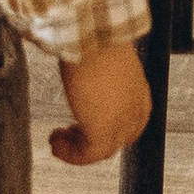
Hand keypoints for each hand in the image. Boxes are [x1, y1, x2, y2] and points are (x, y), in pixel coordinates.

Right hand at [50, 40, 151, 165]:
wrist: (93, 37)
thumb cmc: (96, 40)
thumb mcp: (106, 63)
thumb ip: (103, 77)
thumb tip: (86, 75)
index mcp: (139, 94)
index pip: (131, 126)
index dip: (109, 130)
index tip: (85, 125)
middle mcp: (134, 111)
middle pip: (116, 141)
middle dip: (91, 140)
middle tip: (68, 132)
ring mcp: (121, 124)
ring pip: (101, 151)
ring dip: (76, 148)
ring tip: (56, 138)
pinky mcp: (102, 132)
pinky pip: (86, 155)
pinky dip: (68, 153)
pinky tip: (54, 140)